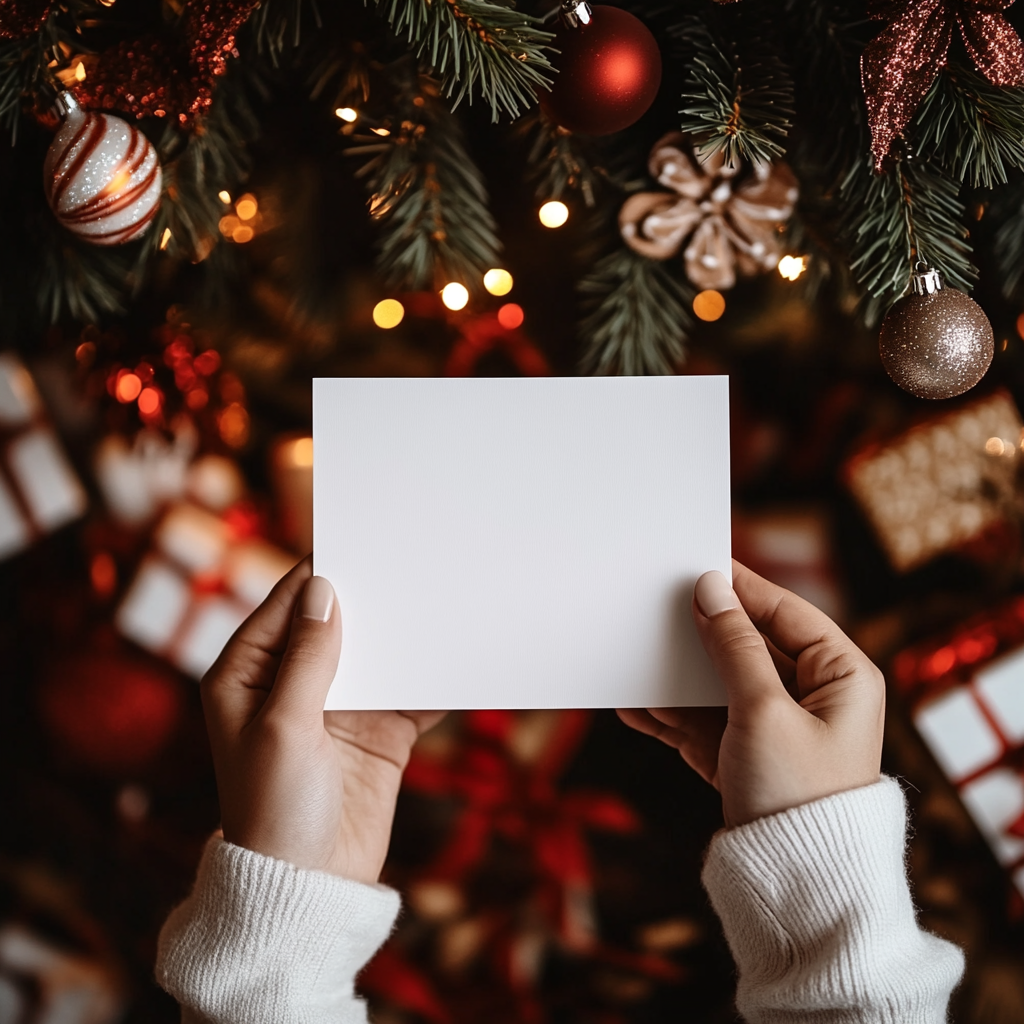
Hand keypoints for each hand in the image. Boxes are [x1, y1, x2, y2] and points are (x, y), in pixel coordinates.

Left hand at [201, 556, 444, 881]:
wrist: (309, 891)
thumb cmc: (272, 811)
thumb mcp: (282, 727)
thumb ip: (307, 657)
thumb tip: (323, 589)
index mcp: (249, 674)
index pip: (288, 603)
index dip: (323, 571)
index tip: (364, 538)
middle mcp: (293, 683)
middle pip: (338, 621)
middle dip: (374, 597)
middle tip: (414, 559)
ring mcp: (340, 707)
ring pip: (379, 651)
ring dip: (408, 633)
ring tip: (445, 596)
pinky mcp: (379, 732)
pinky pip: (412, 693)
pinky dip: (433, 678)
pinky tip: (460, 655)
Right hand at [619, 560, 883, 827]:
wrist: (797, 887)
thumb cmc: (798, 794)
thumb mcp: (762, 709)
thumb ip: (734, 646)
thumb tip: (712, 589)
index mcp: (842, 676)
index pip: (786, 613)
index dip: (741, 589)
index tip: (697, 568)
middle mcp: (815, 697)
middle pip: (749, 648)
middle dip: (702, 639)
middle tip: (660, 613)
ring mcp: (779, 729)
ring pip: (720, 686)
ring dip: (679, 681)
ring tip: (637, 665)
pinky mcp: (749, 758)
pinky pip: (705, 722)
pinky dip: (673, 717)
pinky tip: (638, 708)